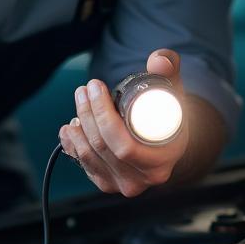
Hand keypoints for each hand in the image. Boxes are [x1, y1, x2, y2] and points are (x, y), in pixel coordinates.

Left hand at [58, 48, 188, 197]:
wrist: (167, 145)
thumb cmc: (171, 118)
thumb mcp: (174, 94)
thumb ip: (169, 72)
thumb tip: (160, 59)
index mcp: (161, 161)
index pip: (124, 145)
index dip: (103, 114)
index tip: (95, 86)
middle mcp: (142, 179)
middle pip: (103, 147)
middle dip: (88, 113)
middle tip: (84, 88)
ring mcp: (123, 184)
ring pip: (90, 155)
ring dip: (78, 126)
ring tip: (79, 102)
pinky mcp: (108, 183)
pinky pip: (84, 165)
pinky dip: (72, 145)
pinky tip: (69, 128)